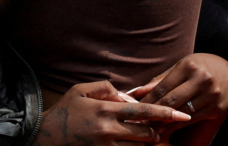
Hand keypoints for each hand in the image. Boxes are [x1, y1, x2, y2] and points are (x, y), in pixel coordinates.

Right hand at [35, 81, 191, 145]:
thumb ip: (104, 87)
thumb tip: (125, 95)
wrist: (44, 136)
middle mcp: (108, 130)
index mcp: (104, 109)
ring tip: (146, 137)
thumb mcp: (80, 90)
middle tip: (155, 128)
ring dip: (146, 142)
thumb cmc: (64, 111)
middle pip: (147, 133)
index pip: (142, 111)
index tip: (183, 114)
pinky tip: (133, 143)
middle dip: (155, 131)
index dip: (165, 112)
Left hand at [130, 53, 227, 140]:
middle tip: (139, 120)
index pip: (163, 87)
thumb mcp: (181, 67)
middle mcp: (202, 80)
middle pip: (172, 100)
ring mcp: (211, 96)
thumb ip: (161, 79)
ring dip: (164, 121)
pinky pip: (193, 119)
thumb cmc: (200, 67)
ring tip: (150, 126)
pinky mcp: (217, 109)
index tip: (135, 107)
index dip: (148, 99)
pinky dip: (179, 124)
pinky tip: (167, 128)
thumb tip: (139, 91)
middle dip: (154, 111)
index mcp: (189, 67)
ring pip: (182, 112)